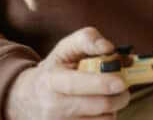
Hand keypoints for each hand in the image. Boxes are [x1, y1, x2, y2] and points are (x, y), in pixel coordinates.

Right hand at [5, 27, 129, 119]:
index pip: (76, 84)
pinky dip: (104, 118)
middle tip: (124, 88)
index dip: (100, 84)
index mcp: (52, 80)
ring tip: (109, 97)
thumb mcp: (66, 48)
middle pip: (96, 106)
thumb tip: (109, 48)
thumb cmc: (55, 68)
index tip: (121, 83)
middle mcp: (53, 106)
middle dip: (118, 97)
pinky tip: (99, 109)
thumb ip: (88, 40)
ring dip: (113, 109)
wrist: (28, 97)